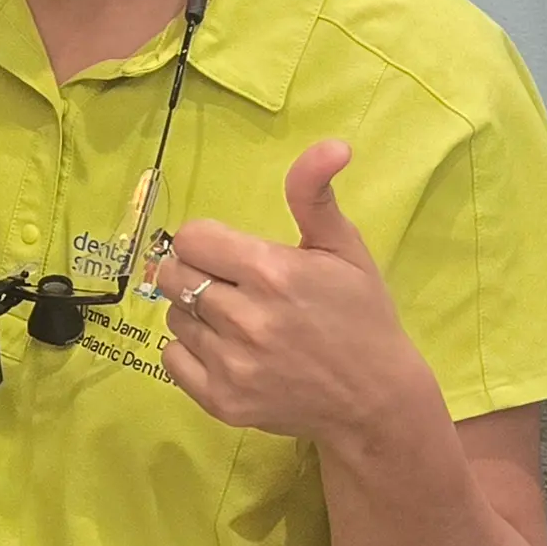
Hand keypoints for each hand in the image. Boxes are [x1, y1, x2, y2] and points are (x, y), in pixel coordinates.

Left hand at [151, 140, 438, 446]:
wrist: (375, 399)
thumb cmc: (361, 316)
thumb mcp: (345, 248)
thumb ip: (316, 195)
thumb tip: (332, 144)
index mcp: (271, 271)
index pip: (192, 238)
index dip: (208, 241)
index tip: (231, 254)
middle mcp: (245, 318)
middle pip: (173, 275)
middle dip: (195, 272)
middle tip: (229, 284)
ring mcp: (231, 364)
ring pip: (174, 317)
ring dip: (196, 313)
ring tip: (236, 320)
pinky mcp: (222, 401)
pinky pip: (171, 359)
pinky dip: (189, 352)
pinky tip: (227, 351)